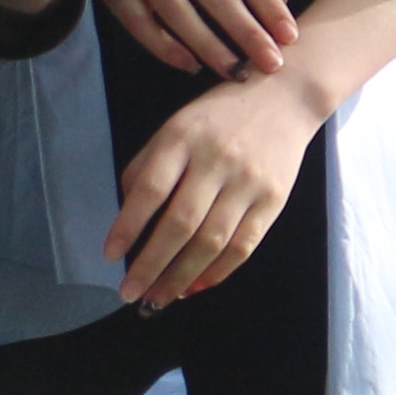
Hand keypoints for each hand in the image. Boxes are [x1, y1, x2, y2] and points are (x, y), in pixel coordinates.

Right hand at [68, 0, 297, 77]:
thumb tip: (283, 2)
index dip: (270, 7)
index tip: (290, 38)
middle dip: (249, 35)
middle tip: (272, 65)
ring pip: (182, 17)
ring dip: (213, 50)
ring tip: (238, 73)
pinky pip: (144, 29)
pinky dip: (169, 50)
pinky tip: (193, 66)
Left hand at [107, 70, 323, 305]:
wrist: (284, 97)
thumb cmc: (219, 114)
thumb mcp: (176, 126)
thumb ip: (149, 166)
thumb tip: (129, 218)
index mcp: (183, 139)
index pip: (150, 190)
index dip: (128, 227)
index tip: (111, 256)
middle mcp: (217, 161)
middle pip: (181, 223)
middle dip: (152, 264)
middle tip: (131, 293)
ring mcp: (249, 183)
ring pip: (213, 241)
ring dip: (183, 276)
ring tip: (160, 298)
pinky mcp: (274, 199)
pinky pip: (244, 244)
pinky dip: (219, 271)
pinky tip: (196, 286)